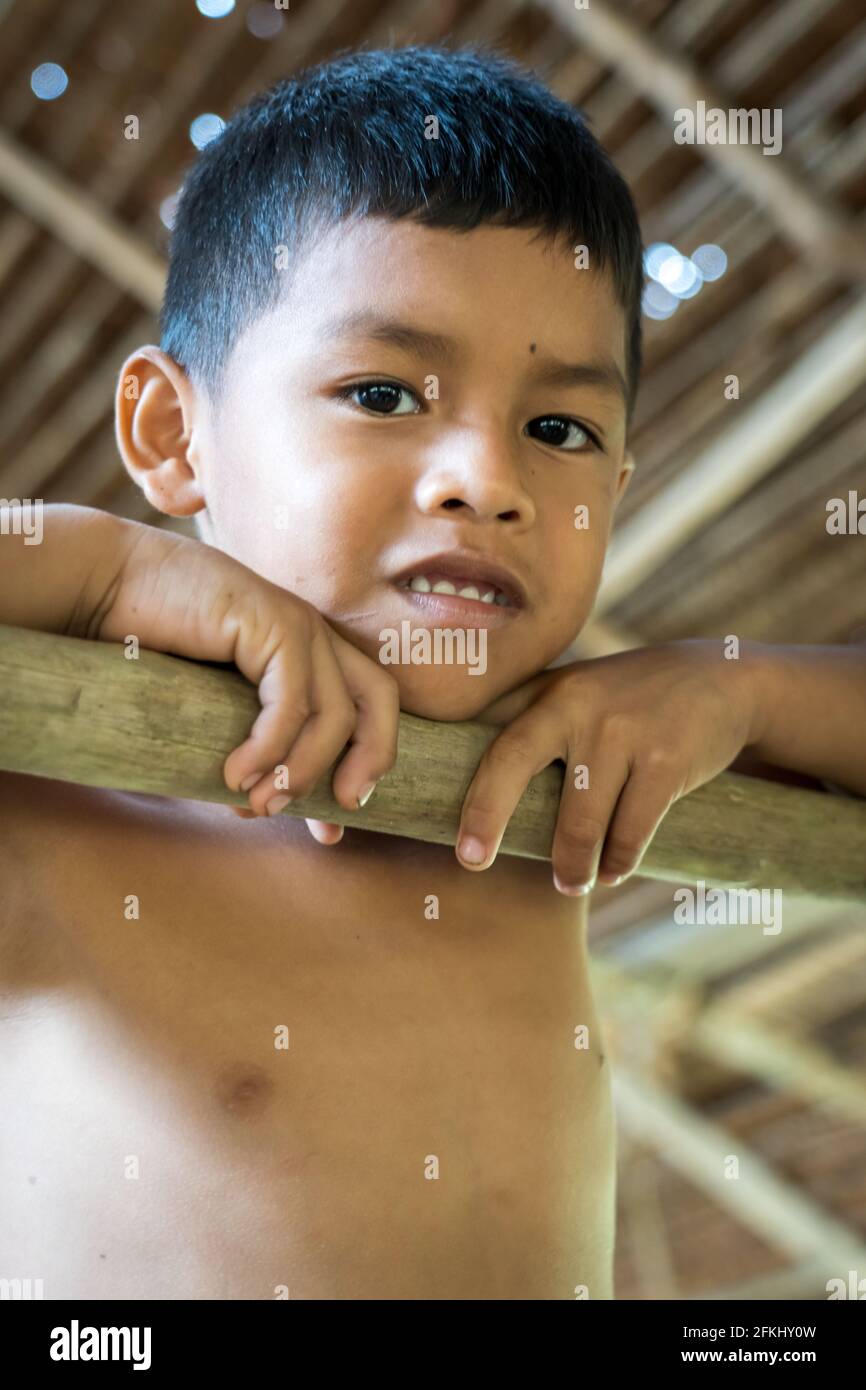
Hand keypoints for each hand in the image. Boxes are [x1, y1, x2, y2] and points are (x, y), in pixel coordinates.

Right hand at [98, 524, 398, 838]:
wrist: (104, 589)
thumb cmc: (147, 649)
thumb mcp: (213, 709)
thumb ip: (249, 746)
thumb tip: (265, 809)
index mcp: (308, 650)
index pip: (364, 708)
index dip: (362, 768)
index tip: (329, 831)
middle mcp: (312, 634)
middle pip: (378, 701)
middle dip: (368, 763)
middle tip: (333, 816)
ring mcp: (296, 624)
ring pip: (334, 714)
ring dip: (300, 772)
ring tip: (258, 805)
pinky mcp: (270, 622)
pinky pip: (291, 703)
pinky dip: (271, 749)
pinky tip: (235, 775)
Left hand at [457, 640, 761, 893]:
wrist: (723, 681)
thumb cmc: (632, 699)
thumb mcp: (580, 691)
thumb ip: (529, 717)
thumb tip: (460, 771)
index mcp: (549, 693)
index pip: (494, 741)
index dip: (468, 791)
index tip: (458, 844)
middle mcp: (577, 705)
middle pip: (512, 764)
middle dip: (486, 817)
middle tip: (473, 863)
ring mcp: (622, 731)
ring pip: (580, 821)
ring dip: (573, 865)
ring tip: (572, 884)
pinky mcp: (666, 760)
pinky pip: (631, 830)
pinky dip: (620, 861)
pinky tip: (614, 872)